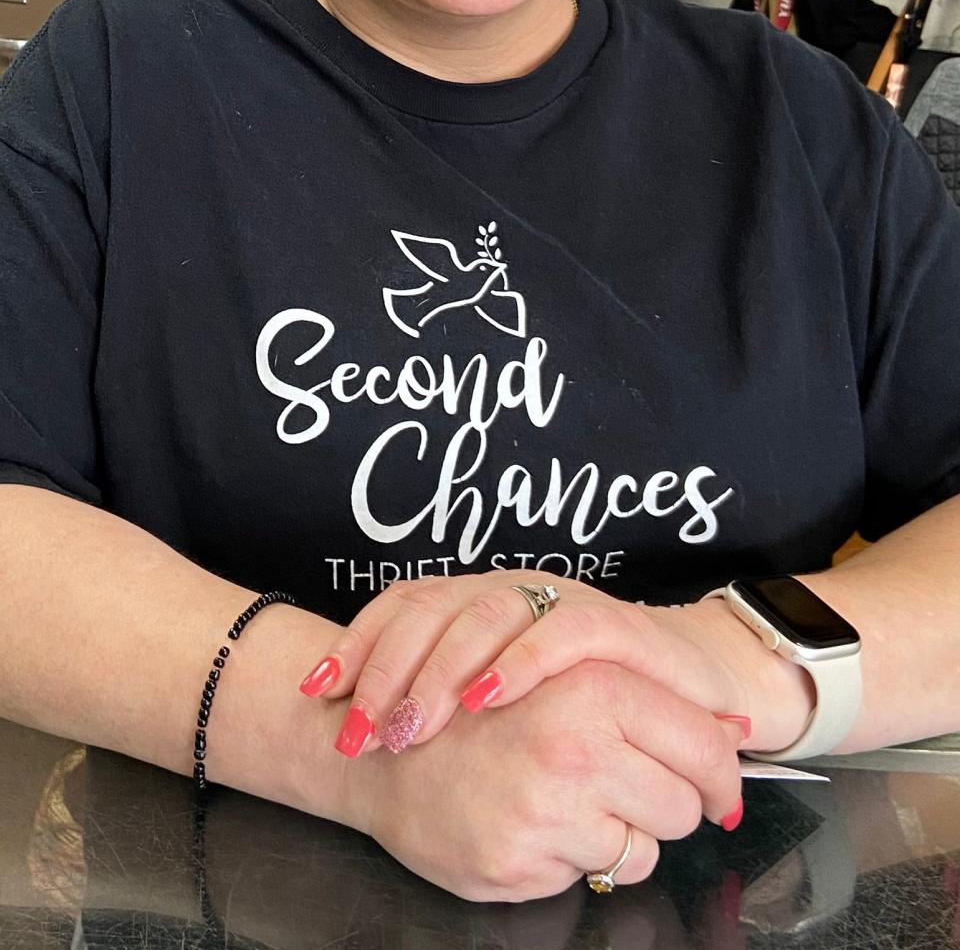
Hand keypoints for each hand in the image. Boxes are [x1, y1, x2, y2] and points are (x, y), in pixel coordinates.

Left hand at [298, 570, 750, 756]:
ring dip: (441, 672)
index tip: (319, 692)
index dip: (357, 642)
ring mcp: (562, 601)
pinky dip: (520, 663)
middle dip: (387, 670)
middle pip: (432, 608)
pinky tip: (487, 700)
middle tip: (361, 734)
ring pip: (485, 613)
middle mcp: (512, 591)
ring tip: (411, 728)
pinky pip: (561, 632)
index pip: (403, 603)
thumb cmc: (583, 704)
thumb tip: (354, 732)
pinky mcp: (616, 626)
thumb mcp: (503, 705)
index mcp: (478, 602)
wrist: (692, 696)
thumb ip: (447, 705)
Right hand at [346, 657, 746, 900]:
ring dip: (621, 831)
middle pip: (683, 803)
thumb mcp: (568, 674)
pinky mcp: (521, 863)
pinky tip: (536, 823)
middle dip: (664, 801)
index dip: (723, 774)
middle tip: (623, 786)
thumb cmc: (483, 706)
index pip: (704, 746)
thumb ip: (648, 696)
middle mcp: (576, 746)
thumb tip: (739, 727)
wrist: (385, 747)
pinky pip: (595, 874)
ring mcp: (548, 811)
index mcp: (594, 685)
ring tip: (568, 799)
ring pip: (645, 848)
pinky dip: (577, 856)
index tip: (724, 790)